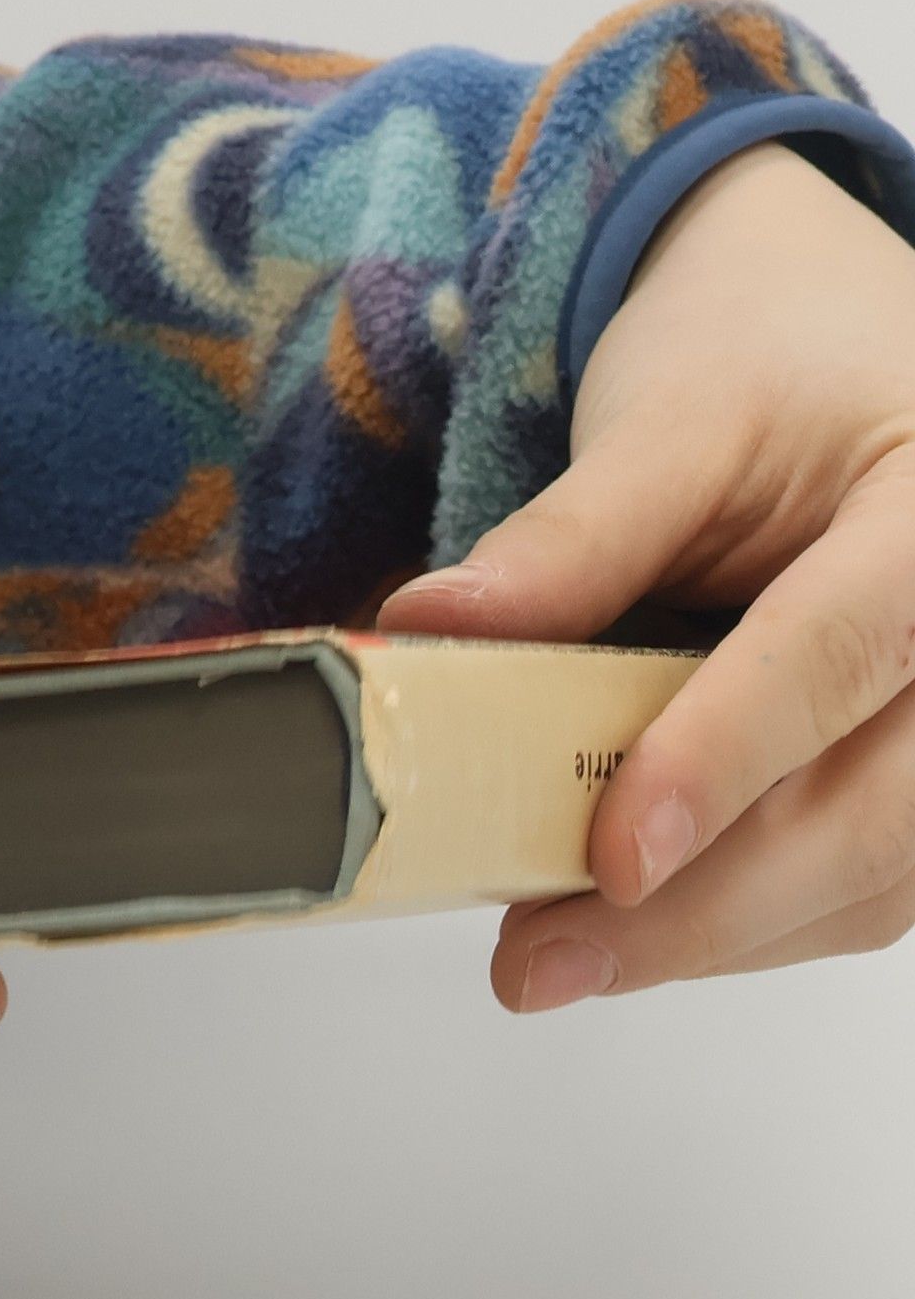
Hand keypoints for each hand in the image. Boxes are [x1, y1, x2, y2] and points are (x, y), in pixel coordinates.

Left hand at [379, 141, 914, 1008]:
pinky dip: (751, 922)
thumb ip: (568, 538)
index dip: (723, 760)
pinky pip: (870, 880)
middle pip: (878, 806)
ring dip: (720, 935)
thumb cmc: (765, 357)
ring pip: (880, 872)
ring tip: (560, 955)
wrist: (836, 339)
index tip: (613, 860)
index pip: (838, 649)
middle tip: (539, 960)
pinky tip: (641, 929)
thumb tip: (429, 627)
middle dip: (704, 906)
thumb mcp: (667, 417)